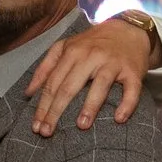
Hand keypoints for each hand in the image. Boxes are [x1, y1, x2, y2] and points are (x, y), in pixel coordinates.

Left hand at [26, 15, 155, 134]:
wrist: (128, 29)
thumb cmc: (94, 43)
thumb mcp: (66, 46)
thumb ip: (46, 67)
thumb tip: (29, 93)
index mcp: (72, 52)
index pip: (53, 83)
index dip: (43, 105)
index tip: (36, 126)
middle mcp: (91, 56)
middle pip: (70, 87)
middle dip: (56, 111)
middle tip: (48, 132)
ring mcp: (113, 63)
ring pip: (100, 86)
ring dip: (90, 107)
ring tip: (81, 126)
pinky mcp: (132, 71)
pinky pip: (131, 90)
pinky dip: (126, 104)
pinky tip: (119, 118)